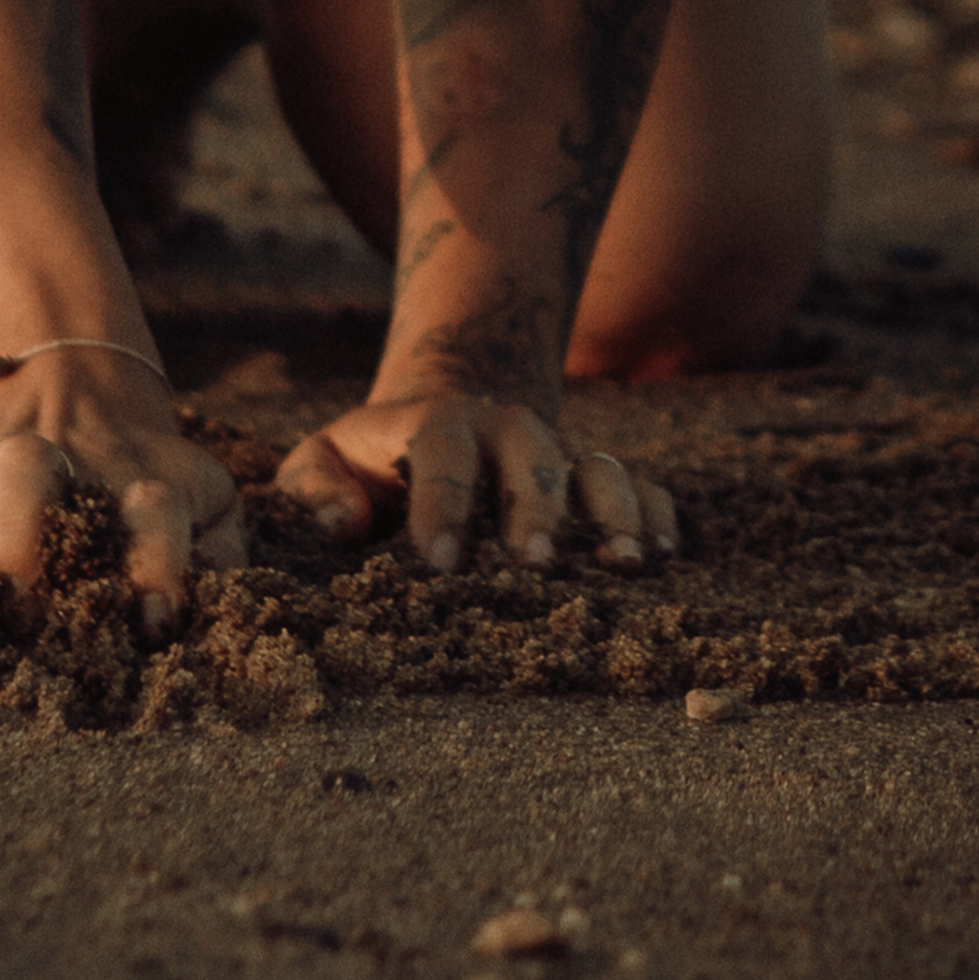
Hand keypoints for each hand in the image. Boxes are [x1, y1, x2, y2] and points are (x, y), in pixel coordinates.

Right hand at [0, 348, 245, 637]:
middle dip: (17, 522)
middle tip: (16, 583)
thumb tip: (186, 616)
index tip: (153, 615)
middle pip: (24, 467)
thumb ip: (214, 551)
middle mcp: (48, 465)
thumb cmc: (144, 488)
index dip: (156, 555)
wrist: (76, 388)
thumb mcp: (202, 505)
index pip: (153, 507)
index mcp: (129, 480)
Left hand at [274, 394, 676, 571]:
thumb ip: (313, 486)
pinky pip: (644, 486)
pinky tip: (665, 557)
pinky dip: (658, 516)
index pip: (441, 455)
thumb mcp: (320, 460)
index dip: (440, 505)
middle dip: (535, 509)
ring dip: (616, 513)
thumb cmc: (367, 458)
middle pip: (532, 458)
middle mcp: (509, 430)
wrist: (440, 415)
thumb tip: (344, 523)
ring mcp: (561, 451)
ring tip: (624, 563)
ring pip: (601, 468)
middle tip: (534, 564)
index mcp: (436, 422)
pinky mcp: (597, 475)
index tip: (437, 563)